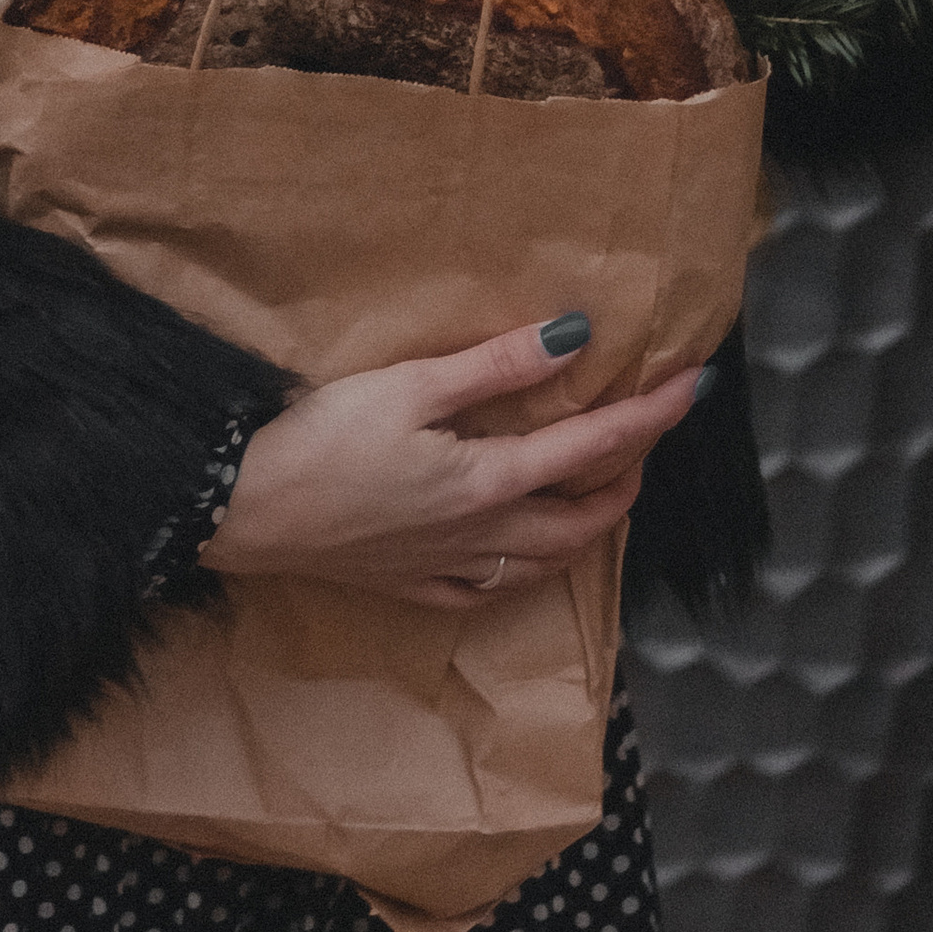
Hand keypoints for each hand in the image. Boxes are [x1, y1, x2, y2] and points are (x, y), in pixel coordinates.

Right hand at [200, 319, 705, 609]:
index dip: (649, 417)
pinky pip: (481, 593)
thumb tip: (577, 338)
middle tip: (648, 445)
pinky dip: (517, 576)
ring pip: (539, 564)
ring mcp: (442, 567)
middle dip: (626, 482)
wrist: (238, 510)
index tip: (694, 386)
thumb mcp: (411, 386)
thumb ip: (498, 366)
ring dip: (582, 532)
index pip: (592, 447)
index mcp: (489, 482)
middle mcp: (480, 535)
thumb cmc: (320, 440)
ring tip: (599, 501)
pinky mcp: (404, 585)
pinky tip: (513, 564)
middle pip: (579, 519)